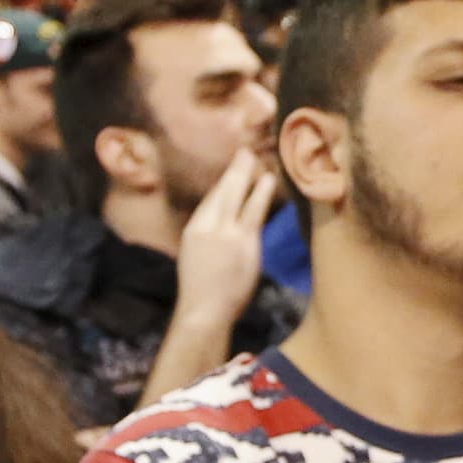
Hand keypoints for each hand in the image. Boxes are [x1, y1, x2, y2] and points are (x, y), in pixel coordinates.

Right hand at [171, 147, 279, 328]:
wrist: (205, 310)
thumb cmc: (202, 287)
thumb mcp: (197, 254)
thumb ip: (210, 234)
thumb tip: (226, 218)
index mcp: (195, 228)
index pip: (211, 199)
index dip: (223, 181)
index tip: (233, 169)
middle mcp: (209, 225)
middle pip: (223, 190)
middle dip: (235, 170)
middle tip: (246, 152)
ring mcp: (227, 233)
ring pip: (238, 196)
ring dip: (250, 176)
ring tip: (260, 162)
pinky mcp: (245, 243)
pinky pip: (255, 212)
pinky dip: (261, 195)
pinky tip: (267, 183)